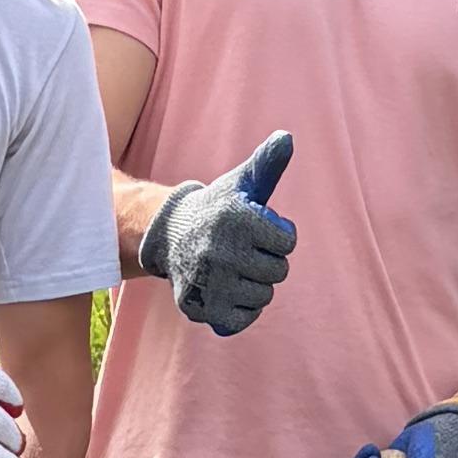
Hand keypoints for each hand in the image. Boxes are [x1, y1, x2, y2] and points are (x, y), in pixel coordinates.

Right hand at [138, 130, 298, 333]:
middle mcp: (219, 250)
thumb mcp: (242, 183)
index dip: (277, 235)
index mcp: (236, 217)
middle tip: (242, 249)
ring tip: (233, 267)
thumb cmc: (219, 208)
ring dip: (254, 285)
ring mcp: (208, 281)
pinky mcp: (199, 308)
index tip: (257, 228)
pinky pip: (243, 319)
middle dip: (266, 260)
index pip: (288, 241)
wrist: (170, 234)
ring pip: (263, 296)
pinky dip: (241, 309)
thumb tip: (286, 137)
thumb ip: (268, 162)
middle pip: (278, 271)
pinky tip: (228, 290)